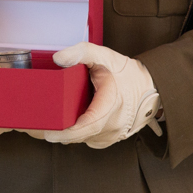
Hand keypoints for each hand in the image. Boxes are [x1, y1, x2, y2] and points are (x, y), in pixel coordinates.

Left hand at [44, 43, 161, 148]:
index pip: (87, 126)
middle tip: (43, 120)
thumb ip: (81, 53)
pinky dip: (78, 132)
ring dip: (69, 131)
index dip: (67, 133)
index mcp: (110, 107)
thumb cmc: (127, 73)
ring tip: (58, 116)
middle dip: (60, 130)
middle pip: (79, 135)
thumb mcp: (104, 56)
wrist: (150, 87)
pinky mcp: (108, 139)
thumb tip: (58, 58)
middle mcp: (112, 126)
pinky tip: (73, 119)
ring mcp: (111, 136)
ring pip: (82, 139)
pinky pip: (87, 139)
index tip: (49, 134)